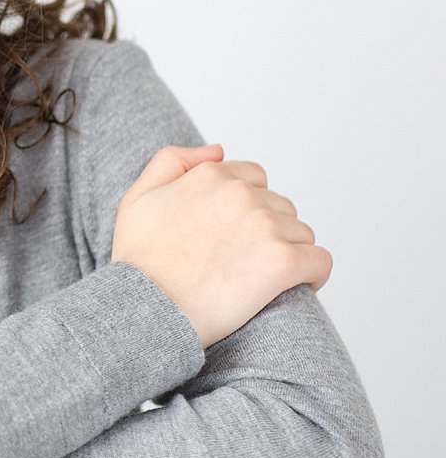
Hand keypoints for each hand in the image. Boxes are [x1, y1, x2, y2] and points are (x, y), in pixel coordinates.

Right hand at [112, 144, 332, 347]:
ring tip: (260, 277)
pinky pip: (320, 261)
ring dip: (287, 252)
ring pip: (301, 234)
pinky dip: (313, 274)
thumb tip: (218, 150)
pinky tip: (296, 286)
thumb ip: (171, 161)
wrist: (145, 308)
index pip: (254, 179)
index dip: (246, 208)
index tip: (235, 233)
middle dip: (267, 230)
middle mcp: (241, 194)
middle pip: (280, 207)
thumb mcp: (137, 197)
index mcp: (211, 176)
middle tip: (241, 260)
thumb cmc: (139, 261)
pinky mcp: (282, 261)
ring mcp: (264, 226)